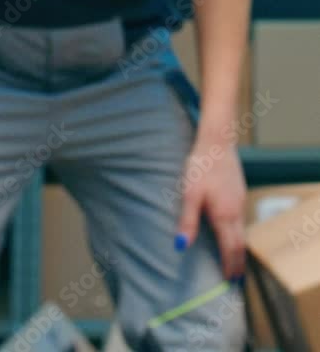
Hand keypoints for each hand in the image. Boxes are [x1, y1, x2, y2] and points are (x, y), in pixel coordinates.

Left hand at [174, 138, 246, 281]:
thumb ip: (187, 221)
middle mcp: (236, 211)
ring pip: (243, 231)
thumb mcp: (189, 194)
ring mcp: (240, 201)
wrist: (217, 141)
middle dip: (238, 263)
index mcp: (224, 215)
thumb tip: (181, 246)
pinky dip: (239, 234)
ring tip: (235, 262)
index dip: (229, 266)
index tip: (229, 282)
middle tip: (236, 281)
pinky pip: (241, 220)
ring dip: (239, 249)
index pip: (230, 248)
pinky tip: (232, 232)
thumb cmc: (200, 166)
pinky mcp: (239, 191)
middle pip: (240, 244)